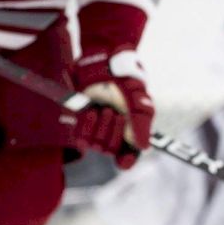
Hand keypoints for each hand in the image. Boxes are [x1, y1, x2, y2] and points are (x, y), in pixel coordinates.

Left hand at [73, 50, 154, 168]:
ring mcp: (97, 129)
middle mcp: (114, 134)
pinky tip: (91, 112)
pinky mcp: (80, 123)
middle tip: (116, 113)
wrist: (105, 63)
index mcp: (132, 132)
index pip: (128, 158)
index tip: (123, 160)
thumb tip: (144, 147)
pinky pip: (80, 139)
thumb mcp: (140, 102)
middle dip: (114, 132)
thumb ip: (142, 125)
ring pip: (96, 146)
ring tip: (105, 109)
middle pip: (111, 151)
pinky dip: (86, 126)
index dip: (126, 161)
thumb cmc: (127, 82)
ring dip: (101, 127)